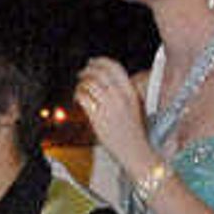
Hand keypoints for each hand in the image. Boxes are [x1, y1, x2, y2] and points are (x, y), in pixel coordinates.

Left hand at [74, 56, 150, 175]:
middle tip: (82, 72)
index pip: (115, 68)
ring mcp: (109, 108)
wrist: (135, 151)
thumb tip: (106, 81)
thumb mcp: (135, 107)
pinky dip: (78, 94)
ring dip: (81, 82)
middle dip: (88, 70)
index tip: (92, 62)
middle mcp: (120, 98)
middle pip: (100, 73)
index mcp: (131, 93)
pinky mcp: (98, 118)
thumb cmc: (134, 132)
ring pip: (90, 84)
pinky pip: (84, 98)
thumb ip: (123, 93)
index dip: (101, 61)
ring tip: (79, 87)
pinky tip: (78, 98)